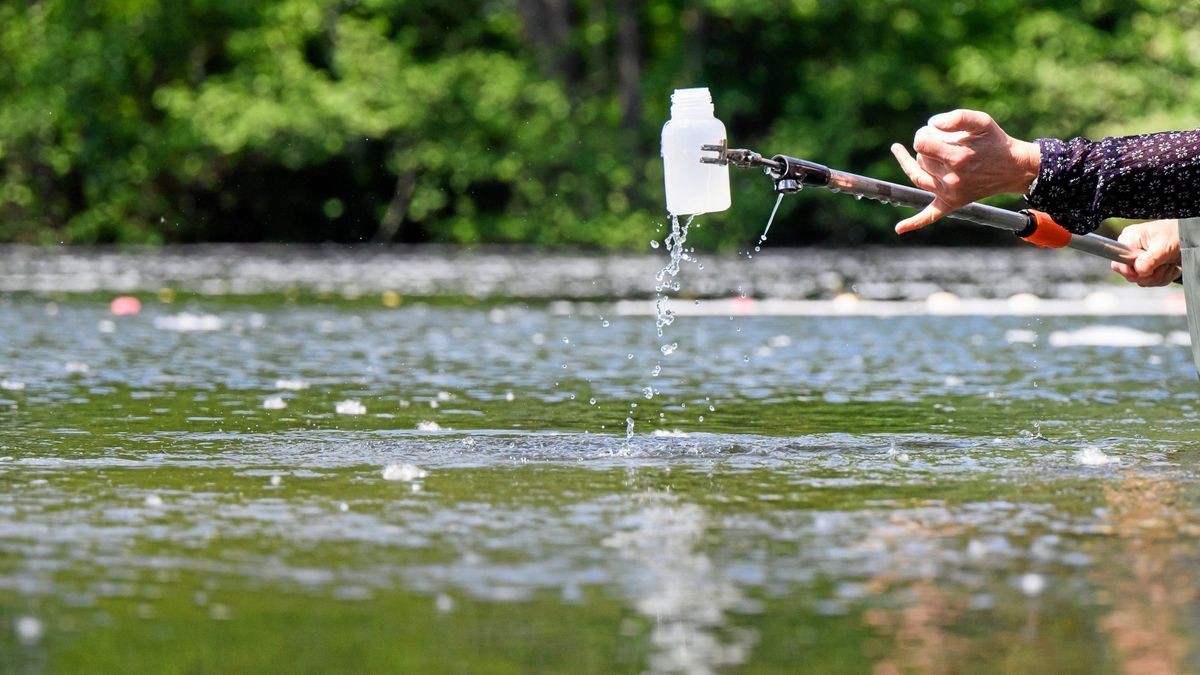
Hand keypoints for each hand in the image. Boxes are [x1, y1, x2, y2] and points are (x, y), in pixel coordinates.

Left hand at [890, 109, 1040, 233]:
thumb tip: (931, 124)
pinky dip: (914, 223)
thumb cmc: (996, 142)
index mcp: (957, 158)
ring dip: (913, 164)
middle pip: (920, 160)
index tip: (931, 132)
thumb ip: (957, 117)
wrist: (1014, 168)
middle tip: (935, 141)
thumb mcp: (982, 121)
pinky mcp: (952, 203)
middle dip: (924, 147)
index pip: (921, 145)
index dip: (922, 135)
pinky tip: (899, 229)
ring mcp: (950, 194)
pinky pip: (930, 216)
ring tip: (903, 152)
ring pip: (919, 178)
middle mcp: (952, 179)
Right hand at [1110, 219, 1181, 286]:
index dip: (1130, 271)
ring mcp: (1138, 261)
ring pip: (1142, 281)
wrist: (1186, 236)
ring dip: (1160, 276)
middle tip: (1164, 265)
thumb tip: (1139, 271)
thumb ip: (1150, 259)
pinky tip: (1169, 267)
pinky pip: (1151, 282)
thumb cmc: (1175, 234)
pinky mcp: (1146, 269)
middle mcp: (1130, 251)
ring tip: (1169, 264)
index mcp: (1129, 240)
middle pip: (1130, 275)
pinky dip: (1163, 277)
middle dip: (1151, 274)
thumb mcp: (1163, 246)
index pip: (1118, 263)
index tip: (1144, 272)